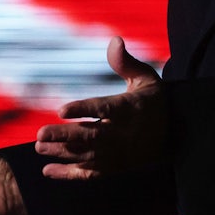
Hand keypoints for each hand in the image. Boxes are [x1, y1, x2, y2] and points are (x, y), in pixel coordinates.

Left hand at [35, 36, 166, 179]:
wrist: (176, 134)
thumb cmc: (152, 101)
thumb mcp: (145, 78)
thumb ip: (126, 62)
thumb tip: (114, 40)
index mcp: (128, 109)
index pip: (103, 109)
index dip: (83, 109)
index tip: (61, 110)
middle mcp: (123, 134)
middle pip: (91, 136)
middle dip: (64, 136)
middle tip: (40, 135)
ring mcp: (119, 154)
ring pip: (88, 156)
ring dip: (62, 153)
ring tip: (39, 147)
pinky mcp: (115, 167)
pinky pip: (91, 174)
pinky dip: (69, 174)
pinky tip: (48, 171)